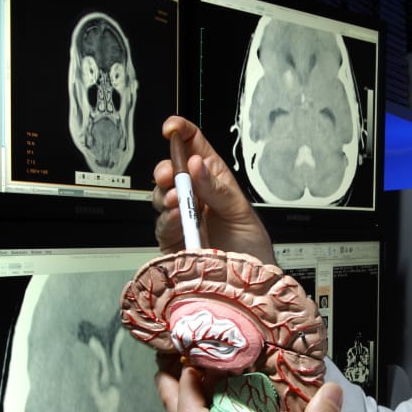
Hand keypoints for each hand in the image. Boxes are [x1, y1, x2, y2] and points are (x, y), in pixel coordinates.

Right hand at [153, 116, 276, 263]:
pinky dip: (167, 218)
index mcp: (213, 180)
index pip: (194, 147)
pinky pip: (162, 225)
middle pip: (170, 172)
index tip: (172, 128)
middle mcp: (194, 197)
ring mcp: (181, 219)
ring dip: (166, 194)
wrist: (249, 284)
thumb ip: (217, 189)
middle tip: (170, 173)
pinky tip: (177, 216)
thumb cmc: (251, 248)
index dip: (181, 133)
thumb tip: (196, 165)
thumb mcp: (241, 211)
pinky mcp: (172, 241)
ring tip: (178, 199)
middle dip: (166, 169)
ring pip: (160, 197)